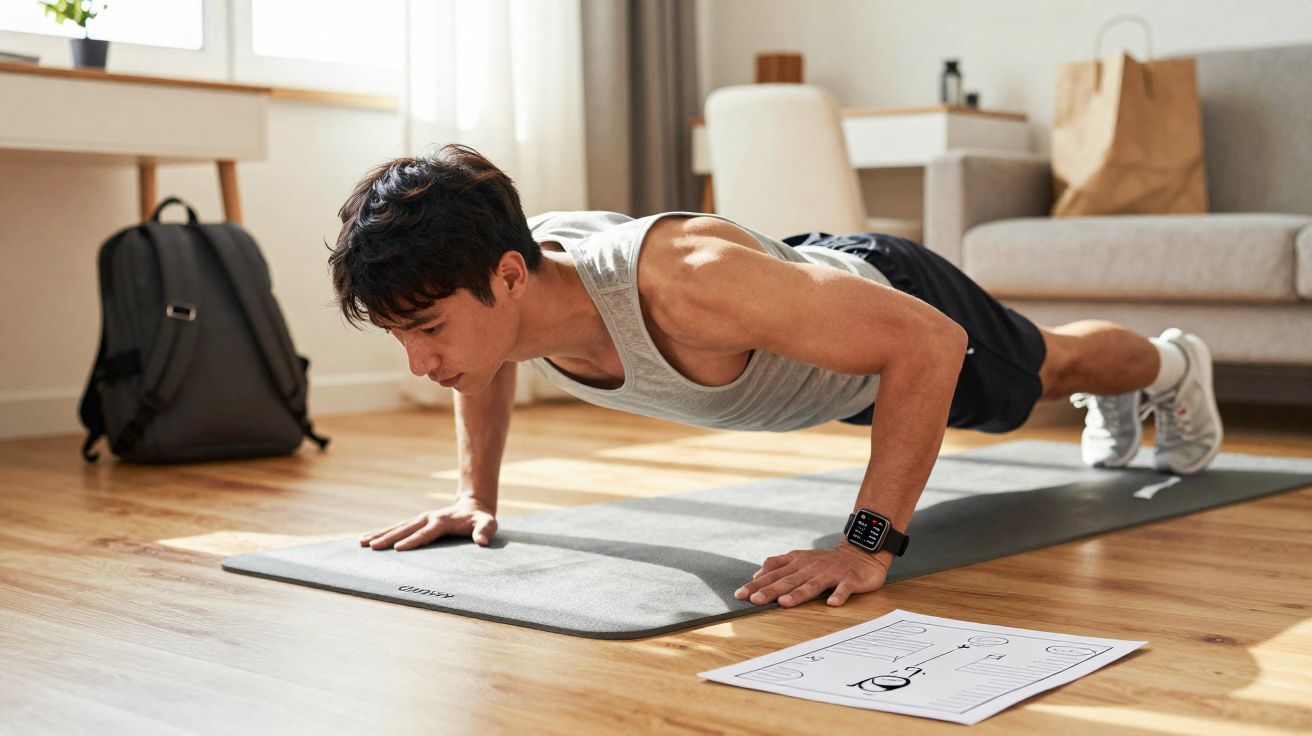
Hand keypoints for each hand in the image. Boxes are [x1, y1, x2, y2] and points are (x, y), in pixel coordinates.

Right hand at [359, 496, 496, 550]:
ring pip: (397, 527)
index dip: (412, 541)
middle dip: (388, 538)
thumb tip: (482, 542)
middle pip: (405, 529)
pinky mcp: (417, 522)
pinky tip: (368, 539)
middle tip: (371, 546)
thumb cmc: (481, 519)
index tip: (397, 549)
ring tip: (361, 542)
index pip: (425, 533)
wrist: (474, 506)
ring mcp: (421, 519)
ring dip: (379, 534)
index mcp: (442, 521)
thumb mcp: (488, 523)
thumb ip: (485, 531)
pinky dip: (382, 532)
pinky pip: (397, 527)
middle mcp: (428, 518)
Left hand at [734, 543, 889, 607]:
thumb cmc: (826, 560)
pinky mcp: (849, 580)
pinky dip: (838, 595)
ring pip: (812, 585)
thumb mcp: (800, 558)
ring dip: (798, 594)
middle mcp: (811, 567)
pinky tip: (832, 604)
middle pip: (788, 580)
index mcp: (798, 563)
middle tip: (755, 600)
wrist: (860, 553)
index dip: (756, 584)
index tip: (740, 594)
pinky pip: (843, 588)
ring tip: (784, 602)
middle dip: (771, 590)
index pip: (773, 574)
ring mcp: (830, 573)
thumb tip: (757, 574)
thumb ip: (778, 564)